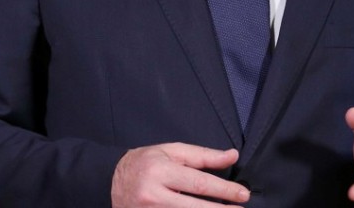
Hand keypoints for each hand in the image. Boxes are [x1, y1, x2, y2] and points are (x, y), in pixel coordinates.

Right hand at [110, 142, 249, 206]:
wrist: (110, 180)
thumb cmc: (144, 163)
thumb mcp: (170, 151)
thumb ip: (202, 156)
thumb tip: (232, 156)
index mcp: (160, 170)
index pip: (198, 182)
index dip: (224, 190)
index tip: (243, 194)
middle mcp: (153, 194)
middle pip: (195, 207)